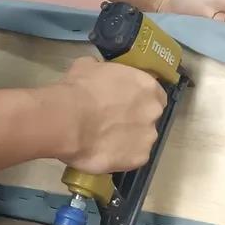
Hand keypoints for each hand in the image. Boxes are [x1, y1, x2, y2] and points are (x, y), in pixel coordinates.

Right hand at [53, 57, 166, 173]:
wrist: (69, 120)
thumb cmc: (79, 89)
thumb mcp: (88, 66)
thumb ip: (102, 69)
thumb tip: (97, 69)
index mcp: (147, 86)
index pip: (155, 95)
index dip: (140, 100)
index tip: (126, 104)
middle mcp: (153, 111)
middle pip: (149, 117)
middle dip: (135, 120)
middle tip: (112, 122)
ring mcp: (148, 137)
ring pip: (142, 139)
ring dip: (128, 140)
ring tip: (105, 141)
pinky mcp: (139, 159)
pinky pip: (133, 158)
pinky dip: (121, 157)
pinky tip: (104, 153)